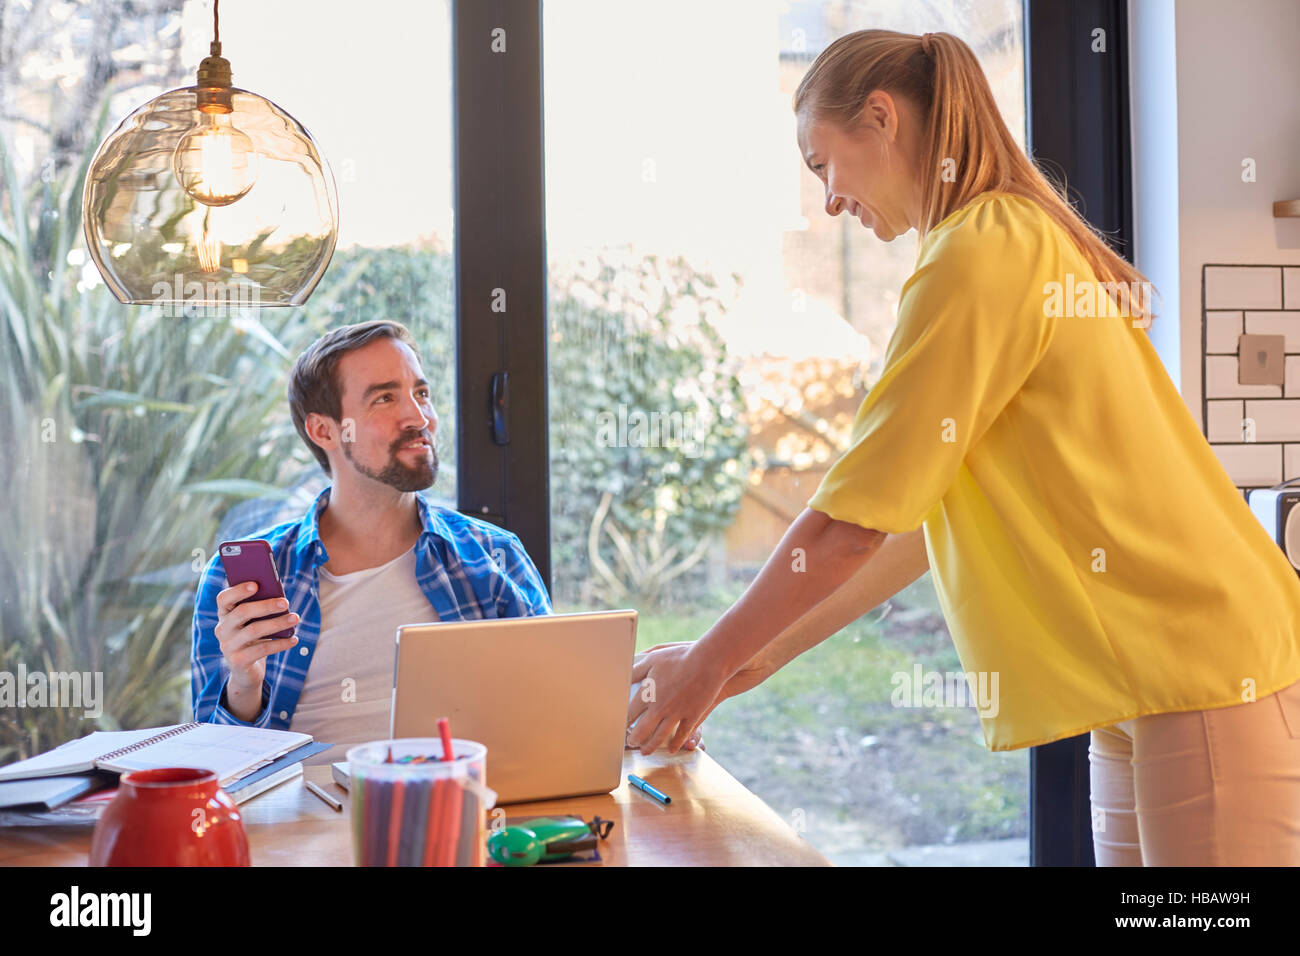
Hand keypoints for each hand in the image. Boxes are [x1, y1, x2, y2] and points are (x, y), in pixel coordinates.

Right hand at [213, 582, 299, 695]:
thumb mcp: (253, 622)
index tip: (256, 584)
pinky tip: (294, 639)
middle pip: (242, 612)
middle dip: (266, 606)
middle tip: (286, 603)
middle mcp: (222, 629)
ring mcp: (227, 646)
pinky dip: (280, 644)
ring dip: (277, 623)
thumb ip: (260, 608)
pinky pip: (261, 650)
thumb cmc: (253, 638)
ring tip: (295, 618)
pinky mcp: (237, 661)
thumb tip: (280, 598)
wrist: (246, 670)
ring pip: (254, 630)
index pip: (224, 599)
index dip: (238, 590)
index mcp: (224, 614)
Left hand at [625, 640, 731, 754]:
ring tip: (645, 751)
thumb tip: (622, 677)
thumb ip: (636, 671)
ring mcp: (676, 714)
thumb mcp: (653, 659)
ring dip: (650, 746)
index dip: (624, 722)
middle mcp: (660, 708)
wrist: (707, 661)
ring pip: (659, 737)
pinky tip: (671, 749)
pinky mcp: (692, 716)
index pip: (630, 714)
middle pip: (642, 730)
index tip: (621, 726)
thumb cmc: (679, 657)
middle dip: (634, 739)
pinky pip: (681, 735)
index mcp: (648, 694)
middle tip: (631, 742)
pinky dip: (676, 744)